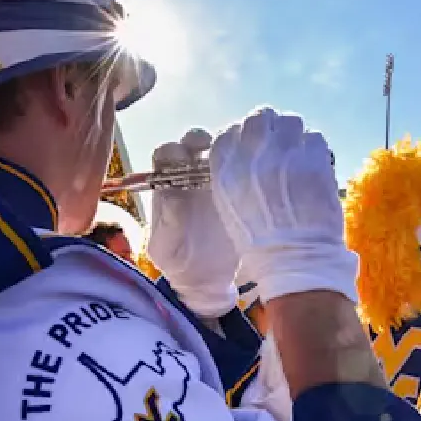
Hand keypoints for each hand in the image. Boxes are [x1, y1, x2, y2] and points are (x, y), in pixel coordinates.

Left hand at [146, 129, 239, 317]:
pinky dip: (249, 163)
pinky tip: (255, 170)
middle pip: (194, 144)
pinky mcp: (240, 191)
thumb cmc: (179, 263)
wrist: (208, 281)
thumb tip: (174, 198)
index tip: (182, 156)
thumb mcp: (165, 249)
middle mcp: (192, 177)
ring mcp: (218, 181)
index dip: (173, 150)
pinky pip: (244, 169)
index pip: (166, 155)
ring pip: (220, 150)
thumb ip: (166, 223)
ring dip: (227, 146)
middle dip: (200, 139)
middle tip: (209, 146)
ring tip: (235, 156)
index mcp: (169, 186)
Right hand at [208, 107, 357, 302]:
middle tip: (282, 142)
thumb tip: (250, 150)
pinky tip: (316, 167)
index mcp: (227, 168)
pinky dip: (315, 149)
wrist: (294, 259)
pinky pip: (315, 137)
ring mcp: (284, 154)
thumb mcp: (232, 206)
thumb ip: (236, 173)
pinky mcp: (313, 159)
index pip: (231, 131)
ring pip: (290, 122)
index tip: (258, 144)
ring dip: (296, 135)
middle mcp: (252, 155)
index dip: (248, 135)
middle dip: (272, 127)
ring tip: (301, 155)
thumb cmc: (261, 242)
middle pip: (260, 117)